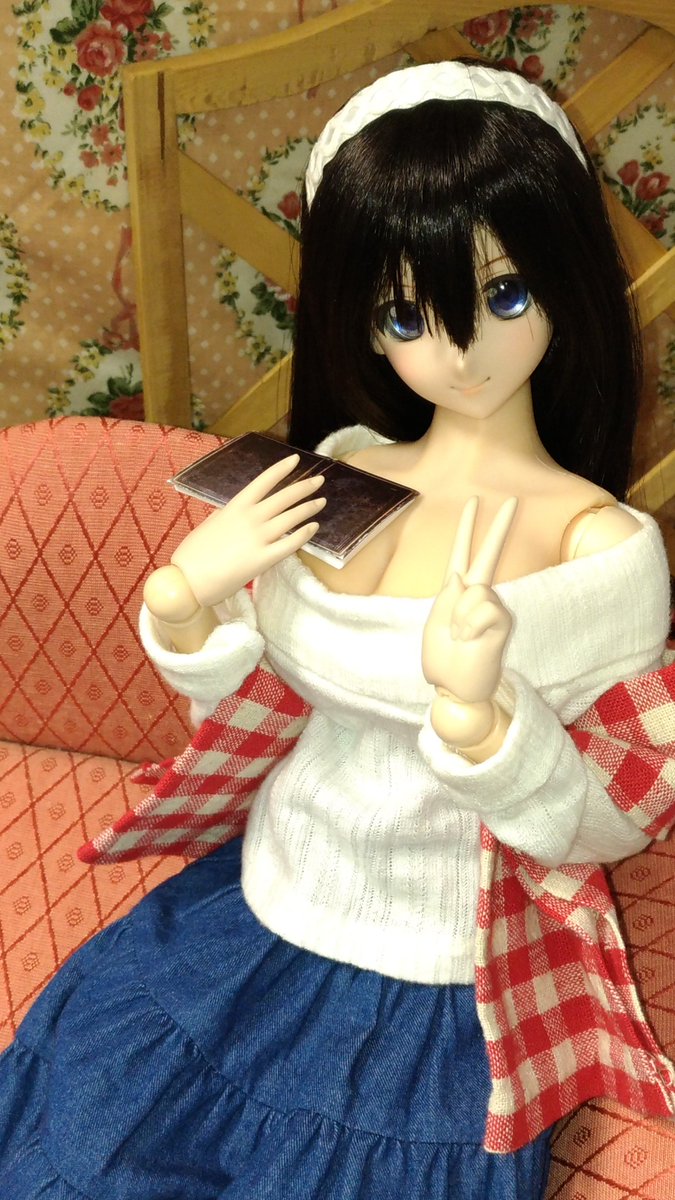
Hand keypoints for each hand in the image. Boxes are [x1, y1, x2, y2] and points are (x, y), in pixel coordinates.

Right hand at [169, 454, 325, 608]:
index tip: (296, 460)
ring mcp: (258, 538)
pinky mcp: (263, 559)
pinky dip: (305, 535)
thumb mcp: (212, 523)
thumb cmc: (194, 553)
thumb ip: (230, 515)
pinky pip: (290, 544)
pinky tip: (314, 528)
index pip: (263, 481)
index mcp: (235, 506)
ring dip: (308, 508)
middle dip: (304, 487)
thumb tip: (240, 510)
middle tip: (320, 481)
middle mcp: (250, 518)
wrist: (187, 580)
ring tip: (321, 502)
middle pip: (284, 497)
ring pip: (291, 518)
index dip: (281, 469)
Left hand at [422, 495, 516, 704]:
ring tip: (460, 638)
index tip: (476, 501)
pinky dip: (469, 626)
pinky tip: (470, 642)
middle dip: (499, 527)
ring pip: (475, 591)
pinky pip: (483, 608)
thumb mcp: (435, 623)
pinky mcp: (502, 621)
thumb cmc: (443, 660)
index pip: (463, 551)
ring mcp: (492, 607)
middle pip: (490, 553)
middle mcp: (478, 594)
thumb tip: (464, 577)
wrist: (454, 688)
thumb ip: (449, 597)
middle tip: (513, 498)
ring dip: (459, 618)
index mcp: (457, 591)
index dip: (468, 527)